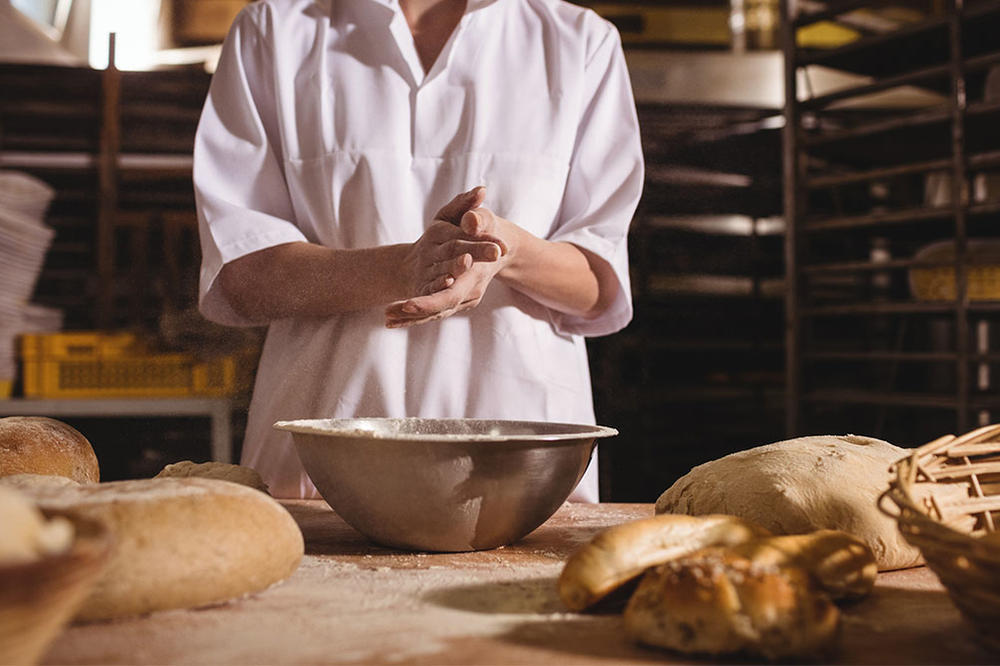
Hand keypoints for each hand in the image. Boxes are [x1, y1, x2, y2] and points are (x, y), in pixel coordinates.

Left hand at [386, 205, 514, 327]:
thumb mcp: (483, 218)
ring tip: (387, 319)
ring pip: (436, 313)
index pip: (456, 288)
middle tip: (393, 311)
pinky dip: (411, 318)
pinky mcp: (452, 302)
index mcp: (477, 271)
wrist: (496, 247)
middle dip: (420, 309)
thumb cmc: (486, 228)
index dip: (434, 297)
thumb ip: (478, 218)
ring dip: (410, 317)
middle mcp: (470, 291)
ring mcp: (462, 299)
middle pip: (444, 305)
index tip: (409, 304)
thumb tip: (471, 221)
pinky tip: (390, 322)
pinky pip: (432, 313)